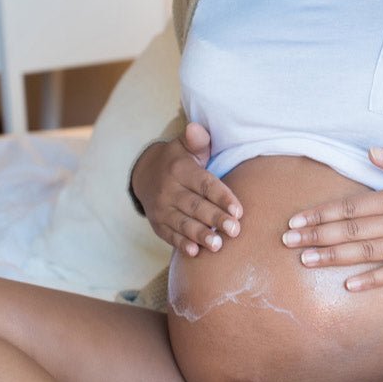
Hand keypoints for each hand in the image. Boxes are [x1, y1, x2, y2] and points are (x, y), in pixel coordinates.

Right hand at [130, 122, 243, 256]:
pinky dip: (181, 244)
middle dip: (215, 219)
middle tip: (235, 230)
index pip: (204, 184)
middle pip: (195, 206)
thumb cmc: (177, 160)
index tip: (238, 210)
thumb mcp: (185, 146)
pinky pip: (169, 235)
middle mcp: (169, 190)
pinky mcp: (157, 223)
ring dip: (200, 235)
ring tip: (218, 245)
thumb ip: (196, 140)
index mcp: (180, 170)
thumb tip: (197, 128)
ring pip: (183, 223)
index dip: (222, 197)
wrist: (144, 174)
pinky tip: (194, 252)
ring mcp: (161, 208)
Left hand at [281, 145, 382, 290]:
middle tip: (286, 243)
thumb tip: (371, 152)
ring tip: (306, 261)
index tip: (295, 221)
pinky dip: (373, 280)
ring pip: (368, 254)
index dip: (320, 214)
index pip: (352, 208)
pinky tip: (350, 286)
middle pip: (352, 233)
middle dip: (316, 237)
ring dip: (335, 258)